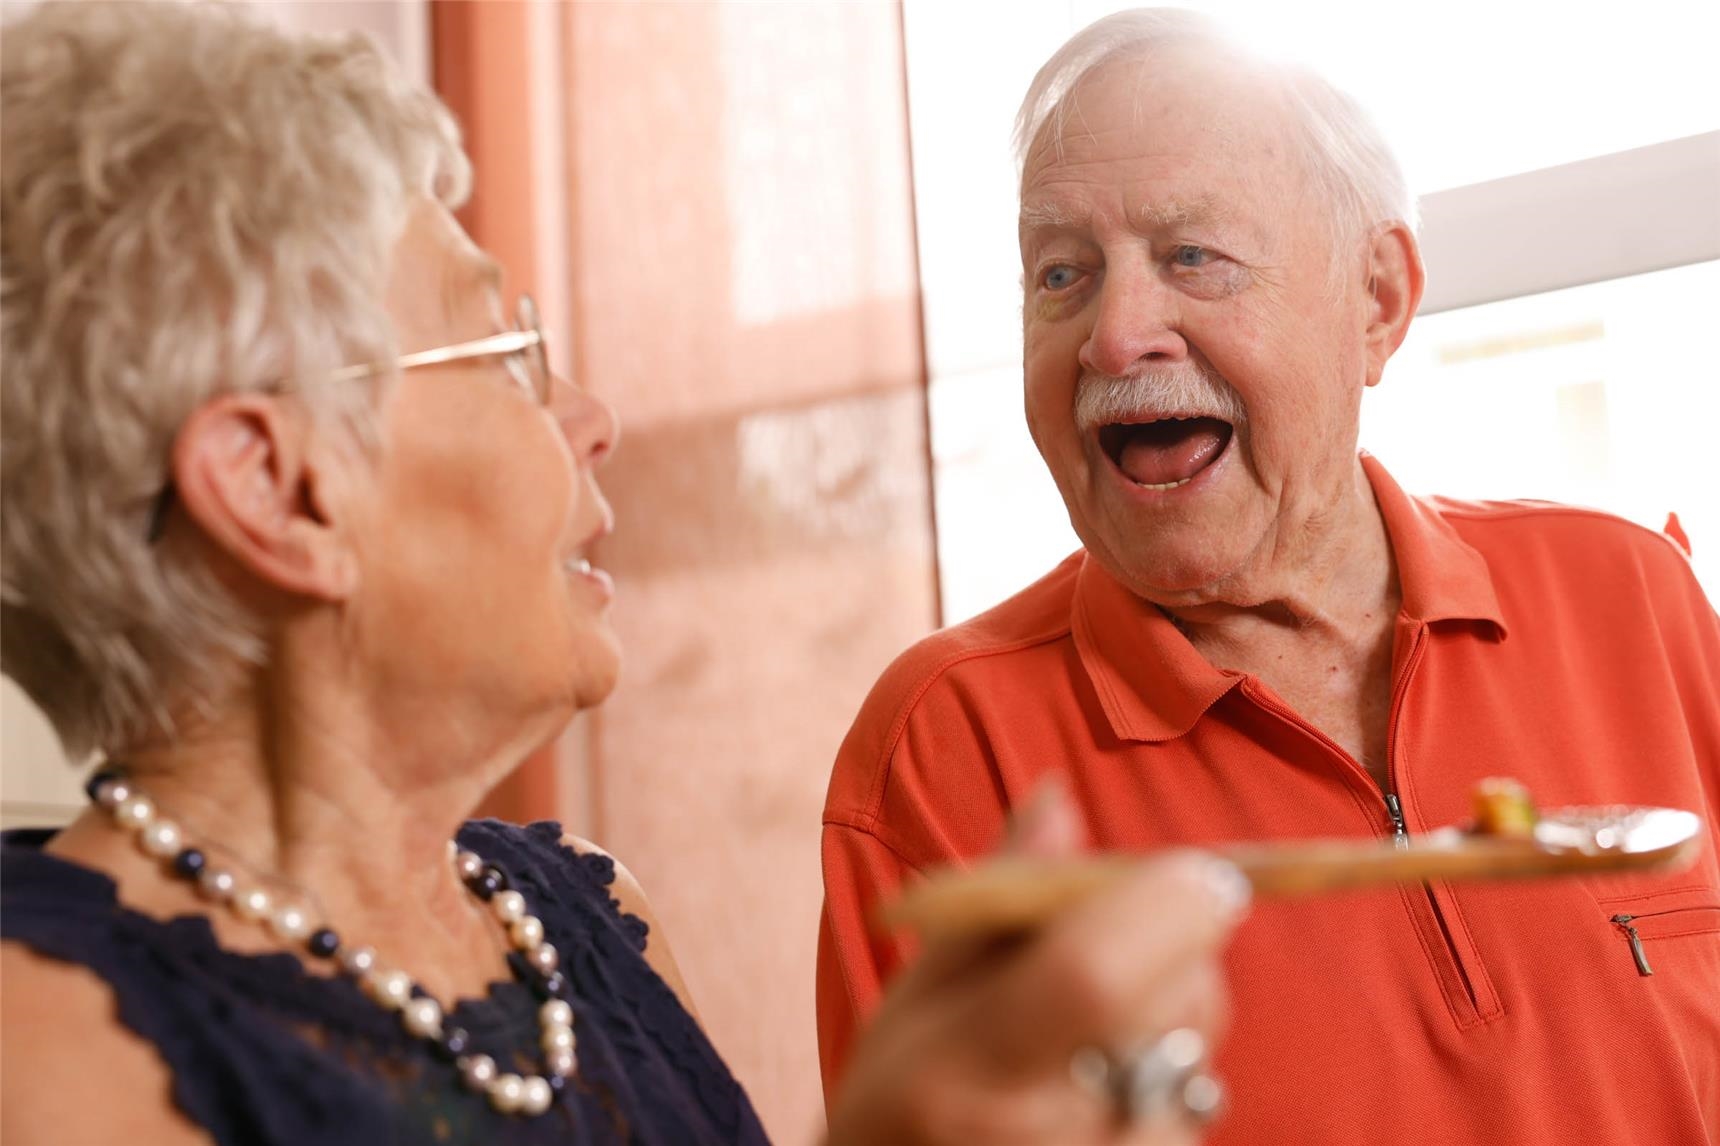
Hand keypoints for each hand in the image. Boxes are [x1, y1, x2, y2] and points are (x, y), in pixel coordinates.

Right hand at [826, 778, 1247, 1145]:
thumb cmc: (900, 1106)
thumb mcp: (918, 1000)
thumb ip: (996, 900)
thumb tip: (1060, 796)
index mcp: (966, 1067)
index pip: (1094, 974)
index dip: (1163, 906)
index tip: (1190, 870)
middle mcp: (1045, 1133)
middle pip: (1178, 1004)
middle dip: (1179, 947)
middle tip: (1120, 944)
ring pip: (1200, 1050)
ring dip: (1172, 1015)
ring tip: (1093, 1038)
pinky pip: (1199, 1101)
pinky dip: (1170, 1072)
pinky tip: (1109, 1089)